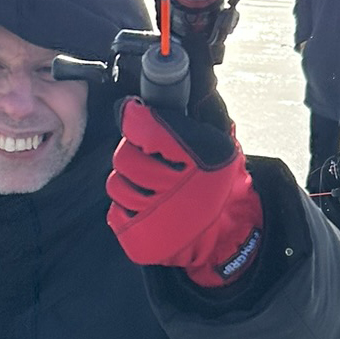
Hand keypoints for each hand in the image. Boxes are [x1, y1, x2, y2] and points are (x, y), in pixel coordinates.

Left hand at [107, 96, 263, 287]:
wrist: (224, 233)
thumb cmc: (215, 183)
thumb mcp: (215, 144)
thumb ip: (184, 122)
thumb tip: (142, 102)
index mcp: (199, 156)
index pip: (145, 129)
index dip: (133, 117)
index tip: (133, 112)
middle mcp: (177, 186)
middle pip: (123, 157)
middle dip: (132, 156)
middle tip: (150, 161)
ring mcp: (157, 215)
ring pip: (116, 185)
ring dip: (128, 183)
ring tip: (151, 188)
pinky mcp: (141, 237)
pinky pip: (116, 212)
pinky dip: (127, 209)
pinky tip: (148, 208)